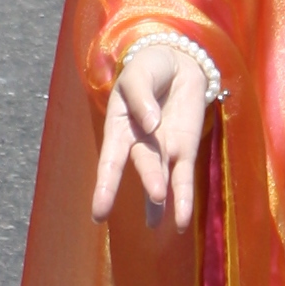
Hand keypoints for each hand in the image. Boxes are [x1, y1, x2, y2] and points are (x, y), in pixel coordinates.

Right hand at [93, 42, 208, 231]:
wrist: (177, 61)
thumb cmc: (149, 68)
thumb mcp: (139, 73)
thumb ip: (141, 96)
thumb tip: (150, 124)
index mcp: (119, 126)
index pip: (111, 159)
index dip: (106, 185)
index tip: (99, 212)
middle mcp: (138, 144)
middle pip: (143, 164)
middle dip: (149, 180)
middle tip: (155, 196)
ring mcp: (163, 150)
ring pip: (162, 177)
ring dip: (162, 199)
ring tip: (159, 223)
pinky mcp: (185, 151)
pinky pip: (183, 177)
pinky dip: (184, 198)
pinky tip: (181, 222)